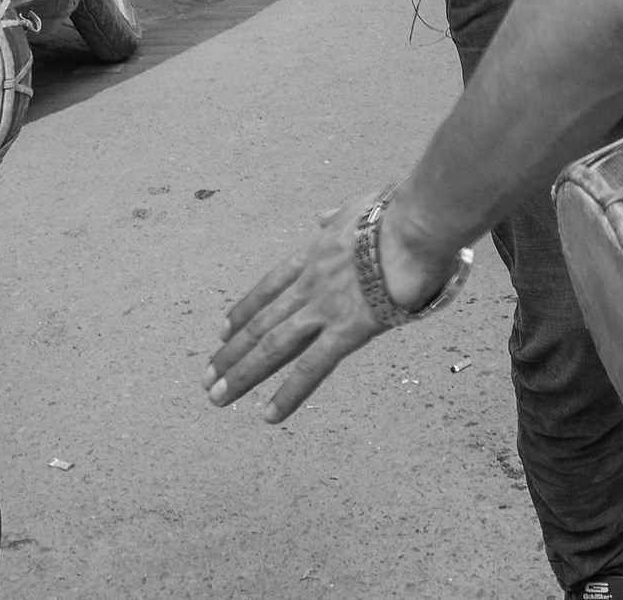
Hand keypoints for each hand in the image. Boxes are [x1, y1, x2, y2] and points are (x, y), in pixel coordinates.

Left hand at [208, 193, 445, 421]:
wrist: (415, 223)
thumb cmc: (398, 212)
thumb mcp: (358, 207)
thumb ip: (338, 217)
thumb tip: (324, 216)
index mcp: (314, 253)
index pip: (270, 287)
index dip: (245, 310)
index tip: (223, 330)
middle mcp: (310, 284)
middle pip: (261, 322)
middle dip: (232, 351)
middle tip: (207, 376)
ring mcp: (323, 308)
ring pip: (272, 346)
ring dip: (241, 373)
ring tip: (216, 397)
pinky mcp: (346, 330)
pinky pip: (311, 367)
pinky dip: (288, 393)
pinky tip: (268, 415)